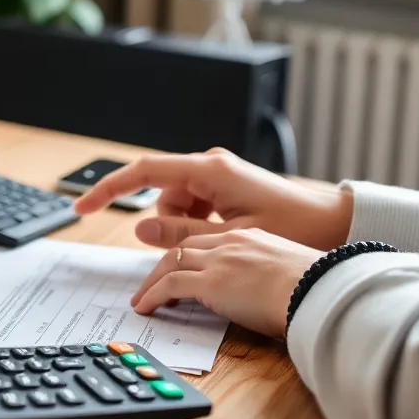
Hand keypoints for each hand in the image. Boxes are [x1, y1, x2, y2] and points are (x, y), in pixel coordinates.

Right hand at [73, 148, 352, 251]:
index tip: (81, 206)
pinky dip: (198, 226)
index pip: (143, 172)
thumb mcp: (229, 238)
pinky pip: (196, 206)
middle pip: (162, 194)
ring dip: (184, 229)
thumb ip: (181, 232)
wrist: (337, 225)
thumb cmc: (292, 229)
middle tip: (190, 253)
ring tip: (220, 247)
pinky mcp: (229, 187)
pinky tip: (224, 240)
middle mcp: (211, 165)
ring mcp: (220, 175)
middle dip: (165, 225)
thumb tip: (140, 227)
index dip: (107, 188)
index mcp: (209, 169)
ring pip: (177, 204)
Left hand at [130, 228, 319, 337]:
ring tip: (143, 299)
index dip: (191, 257)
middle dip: (164, 266)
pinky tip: (147, 308)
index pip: (208, 242)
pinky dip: (154, 295)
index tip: (184, 270)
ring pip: (172, 263)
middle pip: (185, 248)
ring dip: (153, 282)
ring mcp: (220, 260)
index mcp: (250, 237)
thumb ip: (267, 275)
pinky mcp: (212, 281)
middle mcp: (231, 242)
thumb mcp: (287, 273)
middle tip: (152, 284)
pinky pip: (171, 284)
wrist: (321, 289)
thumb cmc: (315, 287)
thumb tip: (262, 294)